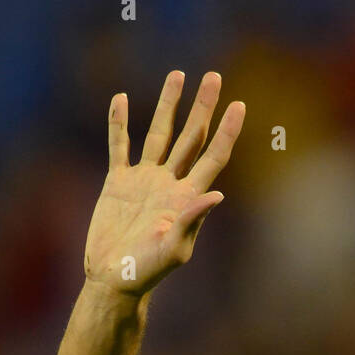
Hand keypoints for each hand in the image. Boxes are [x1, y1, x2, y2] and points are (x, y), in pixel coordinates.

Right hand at [83, 70, 244, 294]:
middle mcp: (171, 182)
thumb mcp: (174, 250)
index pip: (213, 156)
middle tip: (213, 76)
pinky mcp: (119, 182)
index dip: (227, 131)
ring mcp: (145, 180)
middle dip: (203, 107)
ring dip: (168, 104)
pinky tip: (121, 99)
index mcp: (188, 196)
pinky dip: (119, 123)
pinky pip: (119, 146)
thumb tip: (217, 194)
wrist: (114, 278)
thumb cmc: (147, 271)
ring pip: (159, 133)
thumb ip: (193, 221)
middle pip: (192, 136)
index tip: (239, 104)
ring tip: (177, 75)